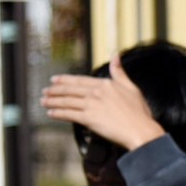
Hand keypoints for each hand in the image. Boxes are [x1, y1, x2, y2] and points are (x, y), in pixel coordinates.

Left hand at [42, 51, 166, 152]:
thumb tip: (115, 54)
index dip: (65, 80)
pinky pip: (69, 114)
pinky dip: (58, 113)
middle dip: (55, 90)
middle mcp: (96, 93)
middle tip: (45, 91)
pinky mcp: (89, 119)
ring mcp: (92, 105)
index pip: (80, 80)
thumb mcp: (131, 88)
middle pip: (70, 90)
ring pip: (67, 101)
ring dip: (53, 101)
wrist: (141, 131)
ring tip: (44, 102)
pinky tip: (51, 113)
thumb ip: (120, 72)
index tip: (55, 80)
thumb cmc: (140, 113)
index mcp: (105, 84)